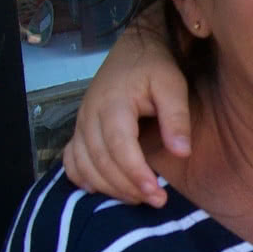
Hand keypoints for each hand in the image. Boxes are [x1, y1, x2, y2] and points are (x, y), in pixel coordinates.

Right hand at [62, 19, 191, 206]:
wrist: (133, 50)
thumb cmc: (156, 67)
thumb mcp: (173, 85)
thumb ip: (177, 117)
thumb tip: (181, 153)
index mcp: (114, 103)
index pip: (119, 146)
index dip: (135, 174)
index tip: (157, 194)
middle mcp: (90, 115)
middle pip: (100, 160)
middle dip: (127, 187)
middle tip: (156, 201)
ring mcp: (81, 123)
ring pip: (84, 164)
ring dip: (108, 187)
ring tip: (138, 198)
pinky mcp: (79, 129)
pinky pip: (71, 160)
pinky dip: (83, 178)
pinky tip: (102, 189)